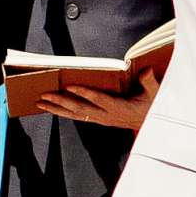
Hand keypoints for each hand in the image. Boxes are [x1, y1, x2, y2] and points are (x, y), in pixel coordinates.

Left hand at [36, 71, 160, 130]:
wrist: (152, 126)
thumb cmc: (152, 106)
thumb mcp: (154, 93)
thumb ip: (149, 82)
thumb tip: (146, 70)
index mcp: (119, 108)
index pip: (98, 100)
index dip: (84, 93)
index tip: (69, 87)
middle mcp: (107, 116)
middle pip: (81, 109)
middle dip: (61, 102)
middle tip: (45, 95)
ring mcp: (101, 119)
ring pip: (76, 115)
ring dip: (57, 109)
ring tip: (41, 103)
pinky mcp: (99, 120)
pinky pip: (78, 117)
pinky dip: (64, 112)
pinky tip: (52, 109)